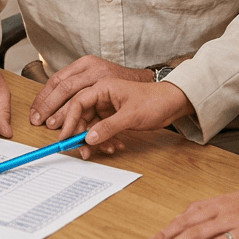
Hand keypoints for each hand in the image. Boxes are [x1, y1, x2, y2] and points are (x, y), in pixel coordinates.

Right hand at [30, 56, 148, 157]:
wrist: (173, 104)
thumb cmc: (154, 101)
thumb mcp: (131, 116)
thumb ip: (108, 127)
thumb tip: (89, 138)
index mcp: (102, 86)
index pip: (78, 101)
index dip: (69, 119)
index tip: (65, 136)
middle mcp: (101, 95)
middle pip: (81, 115)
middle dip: (79, 133)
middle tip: (79, 149)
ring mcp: (107, 107)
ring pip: (90, 125)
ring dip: (93, 140)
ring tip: (99, 151)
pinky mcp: (112, 117)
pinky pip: (101, 130)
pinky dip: (104, 140)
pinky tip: (113, 146)